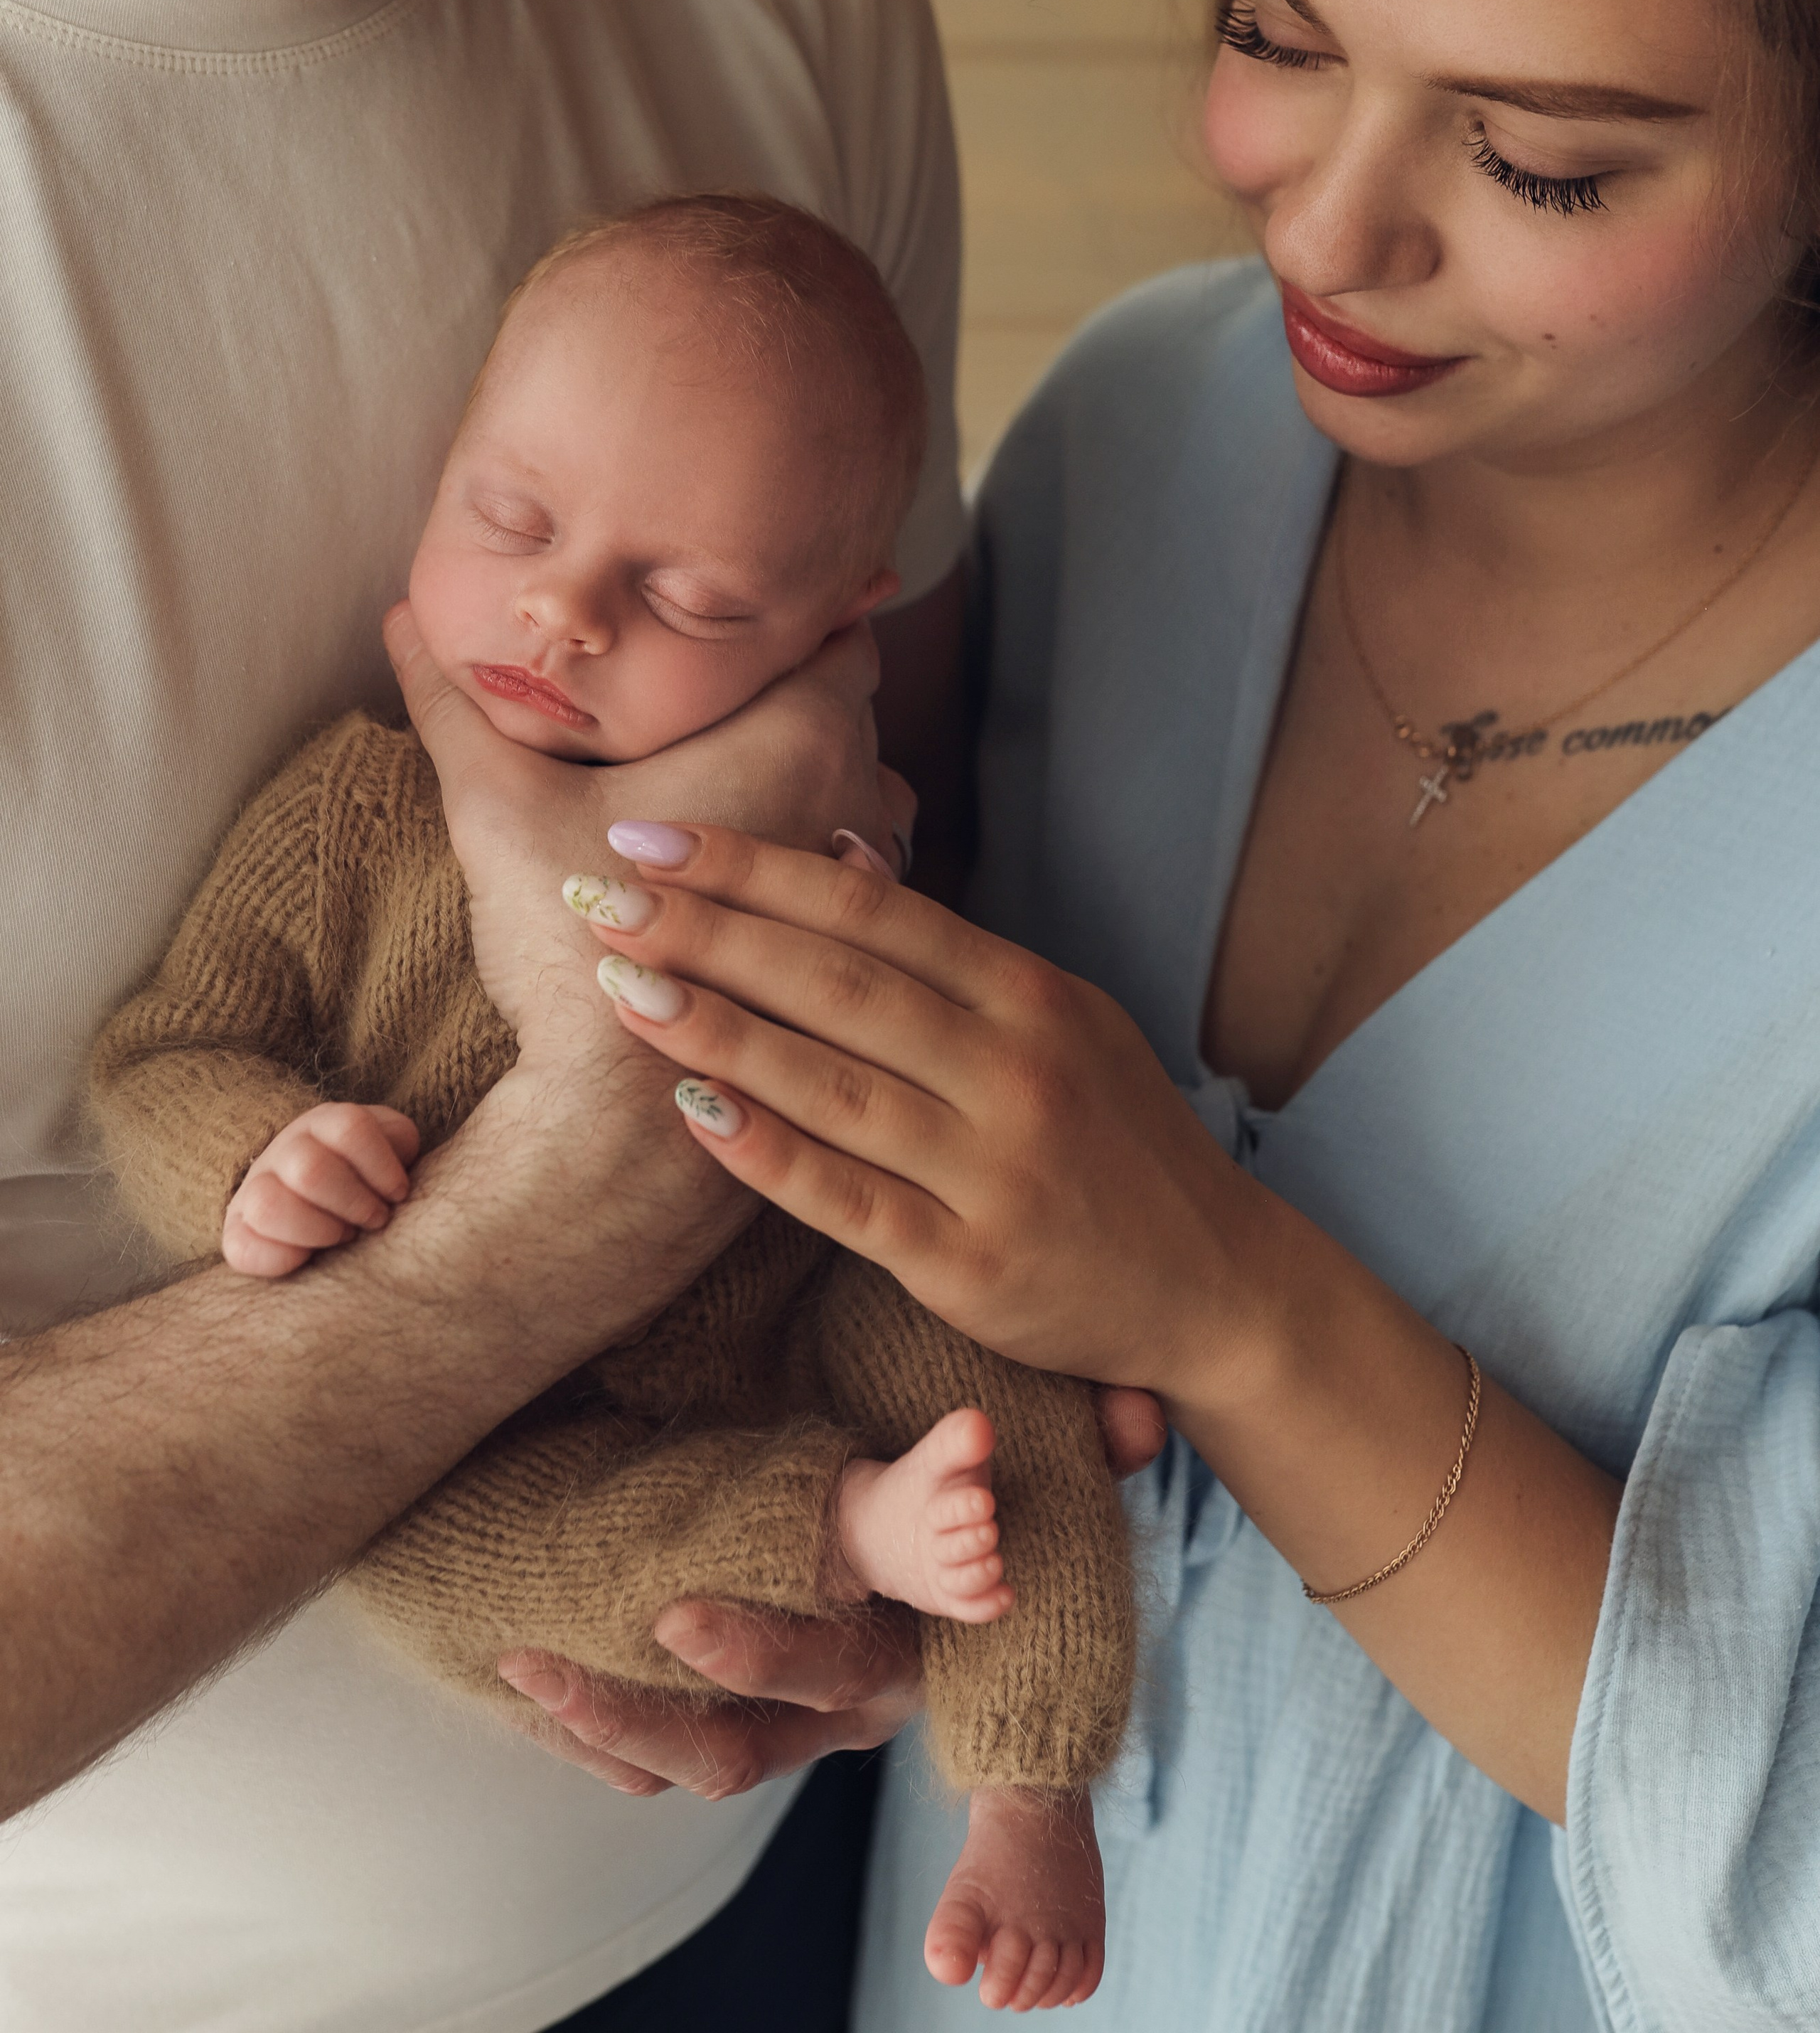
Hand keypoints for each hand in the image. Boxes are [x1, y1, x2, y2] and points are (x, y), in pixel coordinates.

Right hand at [222, 1103, 419, 1278]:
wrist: (319, 1195)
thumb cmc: (367, 1173)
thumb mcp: (390, 1146)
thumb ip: (399, 1145)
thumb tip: (392, 1176)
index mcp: (325, 1123)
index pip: (350, 1128)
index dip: (381, 1165)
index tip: (398, 1193)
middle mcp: (284, 1150)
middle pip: (311, 1170)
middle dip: (354, 1203)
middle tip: (375, 1220)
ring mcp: (254, 1189)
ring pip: (268, 1206)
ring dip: (317, 1230)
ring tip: (344, 1237)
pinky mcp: (236, 1232)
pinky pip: (241, 1249)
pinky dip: (277, 1260)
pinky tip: (307, 1260)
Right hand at [382, 604, 912, 1071]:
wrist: (621, 1116)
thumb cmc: (572, 948)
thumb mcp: (497, 802)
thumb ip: (454, 701)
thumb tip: (400, 616)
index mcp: (801, 734)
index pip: (839, 632)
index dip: (793, 621)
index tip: (736, 629)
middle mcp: (862, 798)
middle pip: (854, 718)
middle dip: (796, 706)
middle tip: (720, 707)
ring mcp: (877, 887)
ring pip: (872, 806)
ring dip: (823, 795)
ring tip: (743, 799)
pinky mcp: (868, 965)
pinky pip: (868, 893)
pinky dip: (828, 877)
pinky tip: (764, 895)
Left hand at [492, 1387, 1162, 1793]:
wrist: (975, 1569)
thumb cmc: (1001, 1511)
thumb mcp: (1047, 1477)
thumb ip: (1093, 1449)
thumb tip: (1136, 1416)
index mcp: (904, 1649)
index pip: (834, 1664)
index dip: (763, 1649)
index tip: (679, 1610)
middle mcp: (846, 1700)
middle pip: (756, 1731)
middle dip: (669, 1694)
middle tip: (618, 1620)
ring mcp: (793, 1718)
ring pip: (700, 1756)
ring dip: (607, 1721)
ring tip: (523, 1661)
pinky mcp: (737, 1710)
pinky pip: (655, 1758)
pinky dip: (595, 1737)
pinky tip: (528, 1687)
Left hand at [569, 826, 1238, 1398]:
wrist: (1215, 1282)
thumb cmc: (1114, 1138)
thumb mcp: (1061, 1018)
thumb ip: (950, 952)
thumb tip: (842, 854)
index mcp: (1029, 996)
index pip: (872, 912)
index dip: (754, 870)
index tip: (652, 838)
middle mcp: (1013, 1070)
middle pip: (838, 984)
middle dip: (709, 933)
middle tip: (602, 897)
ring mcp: (992, 1169)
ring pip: (831, 1084)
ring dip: (716, 1029)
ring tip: (620, 984)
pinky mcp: (969, 1265)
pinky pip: (848, 1200)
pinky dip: (766, 1153)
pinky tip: (690, 1109)